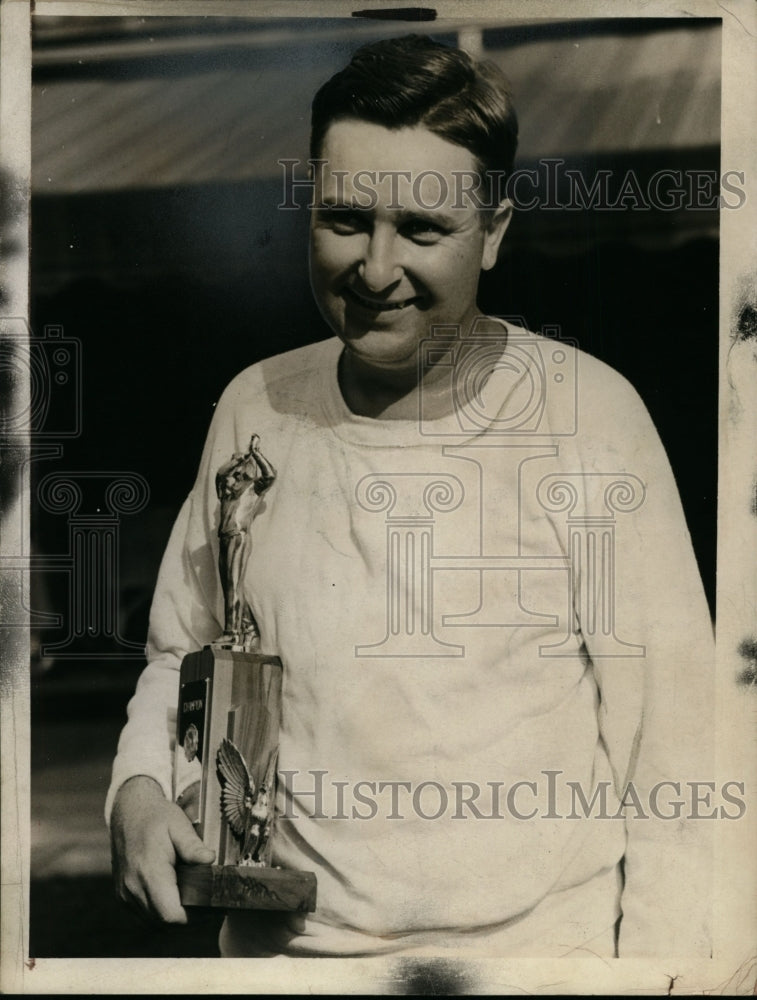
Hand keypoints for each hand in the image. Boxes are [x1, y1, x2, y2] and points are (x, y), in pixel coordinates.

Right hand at [110, 775, 214, 922]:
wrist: (128, 812)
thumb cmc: (156, 817)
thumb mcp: (178, 824)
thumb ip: (193, 845)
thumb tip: (210, 859)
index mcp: (148, 871)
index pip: (170, 914)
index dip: (193, 918)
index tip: (211, 909)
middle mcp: (132, 888)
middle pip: (163, 923)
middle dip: (188, 920)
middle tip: (210, 908)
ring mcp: (124, 894)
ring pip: (153, 923)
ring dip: (174, 918)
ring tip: (196, 904)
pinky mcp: (122, 896)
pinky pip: (143, 916)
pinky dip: (160, 914)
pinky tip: (176, 899)